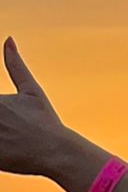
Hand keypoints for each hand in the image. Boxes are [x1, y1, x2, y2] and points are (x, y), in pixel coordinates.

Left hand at [1, 37, 73, 176]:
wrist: (57, 151)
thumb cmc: (46, 122)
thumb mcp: (32, 91)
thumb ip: (15, 66)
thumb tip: (9, 39)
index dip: (0, 110)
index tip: (7, 114)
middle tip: (11, 127)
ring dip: (0, 134)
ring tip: (11, 137)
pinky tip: (8, 148)